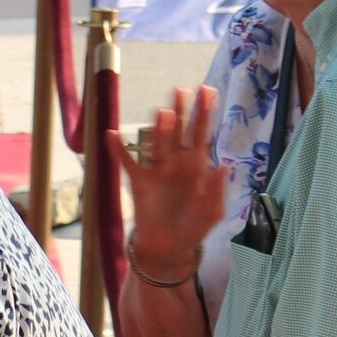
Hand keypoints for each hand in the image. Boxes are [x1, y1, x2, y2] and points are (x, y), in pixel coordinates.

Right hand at [111, 85, 230, 273]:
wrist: (169, 247)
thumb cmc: (194, 228)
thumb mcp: (212, 212)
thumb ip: (218, 190)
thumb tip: (224, 165)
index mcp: (197, 167)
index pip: (202, 134)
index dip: (205, 114)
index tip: (208, 91)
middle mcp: (177, 163)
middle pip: (179, 131)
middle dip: (182, 111)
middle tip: (181, 90)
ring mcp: (157, 170)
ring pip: (157, 142)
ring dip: (159, 127)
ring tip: (162, 112)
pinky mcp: (140, 181)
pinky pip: (127, 162)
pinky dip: (118, 149)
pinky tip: (111, 134)